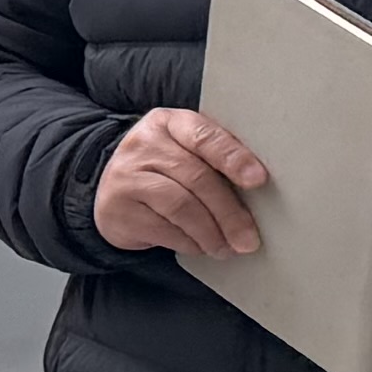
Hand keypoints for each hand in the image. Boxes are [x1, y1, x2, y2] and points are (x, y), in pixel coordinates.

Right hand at [94, 108, 267, 261]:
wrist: (111, 196)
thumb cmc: (163, 175)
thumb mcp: (184, 154)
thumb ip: (214, 161)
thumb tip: (260, 192)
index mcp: (168, 123)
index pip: (204, 135)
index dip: (233, 157)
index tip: (258, 180)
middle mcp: (144, 143)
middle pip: (197, 177)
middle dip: (229, 212)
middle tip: (249, 238)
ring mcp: (126, 174)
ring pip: (181, 205)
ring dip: (211, 233)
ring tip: (226, 248)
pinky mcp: (118, 207)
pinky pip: (164, 229)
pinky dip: (189, 243)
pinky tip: (201, 248)